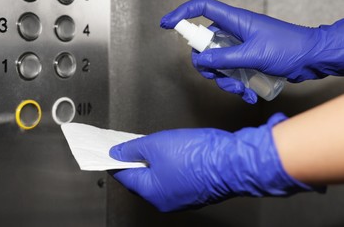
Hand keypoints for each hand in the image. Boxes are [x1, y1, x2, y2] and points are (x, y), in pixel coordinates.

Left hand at [109, 113, 319, 211]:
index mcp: (152, 192)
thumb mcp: (157, 144)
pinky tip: (173, 153)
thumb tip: (117, 153)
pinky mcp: (195, 191)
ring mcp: (182, 197)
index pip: (125, 176)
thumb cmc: (197, 155)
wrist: (233, 161)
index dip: (116, 160)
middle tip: (132, 143)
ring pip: (159, 178)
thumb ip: (133, 149)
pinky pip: (175, 178)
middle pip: (141, 178)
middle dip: (136, 160)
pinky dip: (169, 166)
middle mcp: (165, 200)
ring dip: (154, 163)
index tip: (109, 151)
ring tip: (154, 144)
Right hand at [161, 0, 343, 100]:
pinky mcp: (244, 61)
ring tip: (240, 89)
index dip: (182, 13)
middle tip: (217, 76)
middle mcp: (233, 33)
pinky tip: (247, 93)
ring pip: (216, 64)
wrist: (311, 59)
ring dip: (224, 81)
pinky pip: (229, 73)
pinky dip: (235, 85)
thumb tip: (200, 60)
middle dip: (207, 66)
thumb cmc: (289, 48)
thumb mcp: (253, 54)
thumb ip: (224, 58)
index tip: (167, 25)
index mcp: (234, 21)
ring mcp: (238, 47)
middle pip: (204, 45)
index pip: (202, 8)